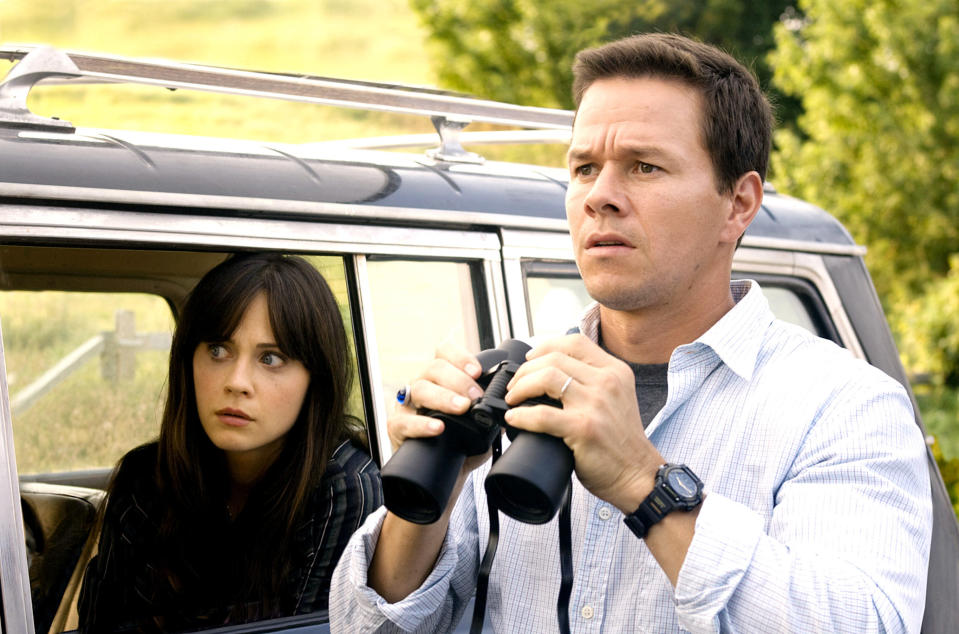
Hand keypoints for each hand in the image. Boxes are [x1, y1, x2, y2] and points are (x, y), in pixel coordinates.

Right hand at [388, 341, 490, 476]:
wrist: (440, 479)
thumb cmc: (458, 447)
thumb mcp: (478, 429)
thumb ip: (491, 416)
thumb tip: (510, 409)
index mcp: (440, 379)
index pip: (444, 353)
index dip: (460, 356)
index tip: (478, 371)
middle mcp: (421, 386)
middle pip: (434, 368)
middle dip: (458, 380)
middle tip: (477, 396)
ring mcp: (407, 406)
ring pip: (419, 389)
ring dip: (444, 397)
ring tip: (462, 408)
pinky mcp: (396, 429)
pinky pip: (403, 422)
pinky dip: (421, 424)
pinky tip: (437, 428)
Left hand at [503, 334, 663, 512]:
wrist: (639, 475)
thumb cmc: (621, 441)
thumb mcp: (615, 398)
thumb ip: (592, 381)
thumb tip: (550, 373)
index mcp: (615, 371)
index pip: (575, 342)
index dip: (545, 347)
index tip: (530, 359)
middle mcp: (607, 382)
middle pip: (554, 359)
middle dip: (526, 370)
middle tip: (515, 386)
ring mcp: (596, 404)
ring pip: (546, 378)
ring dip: (521, 387)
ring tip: (513, 400)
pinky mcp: (585, 428)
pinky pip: (542, 415)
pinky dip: (522, 415)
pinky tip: (514, 419)